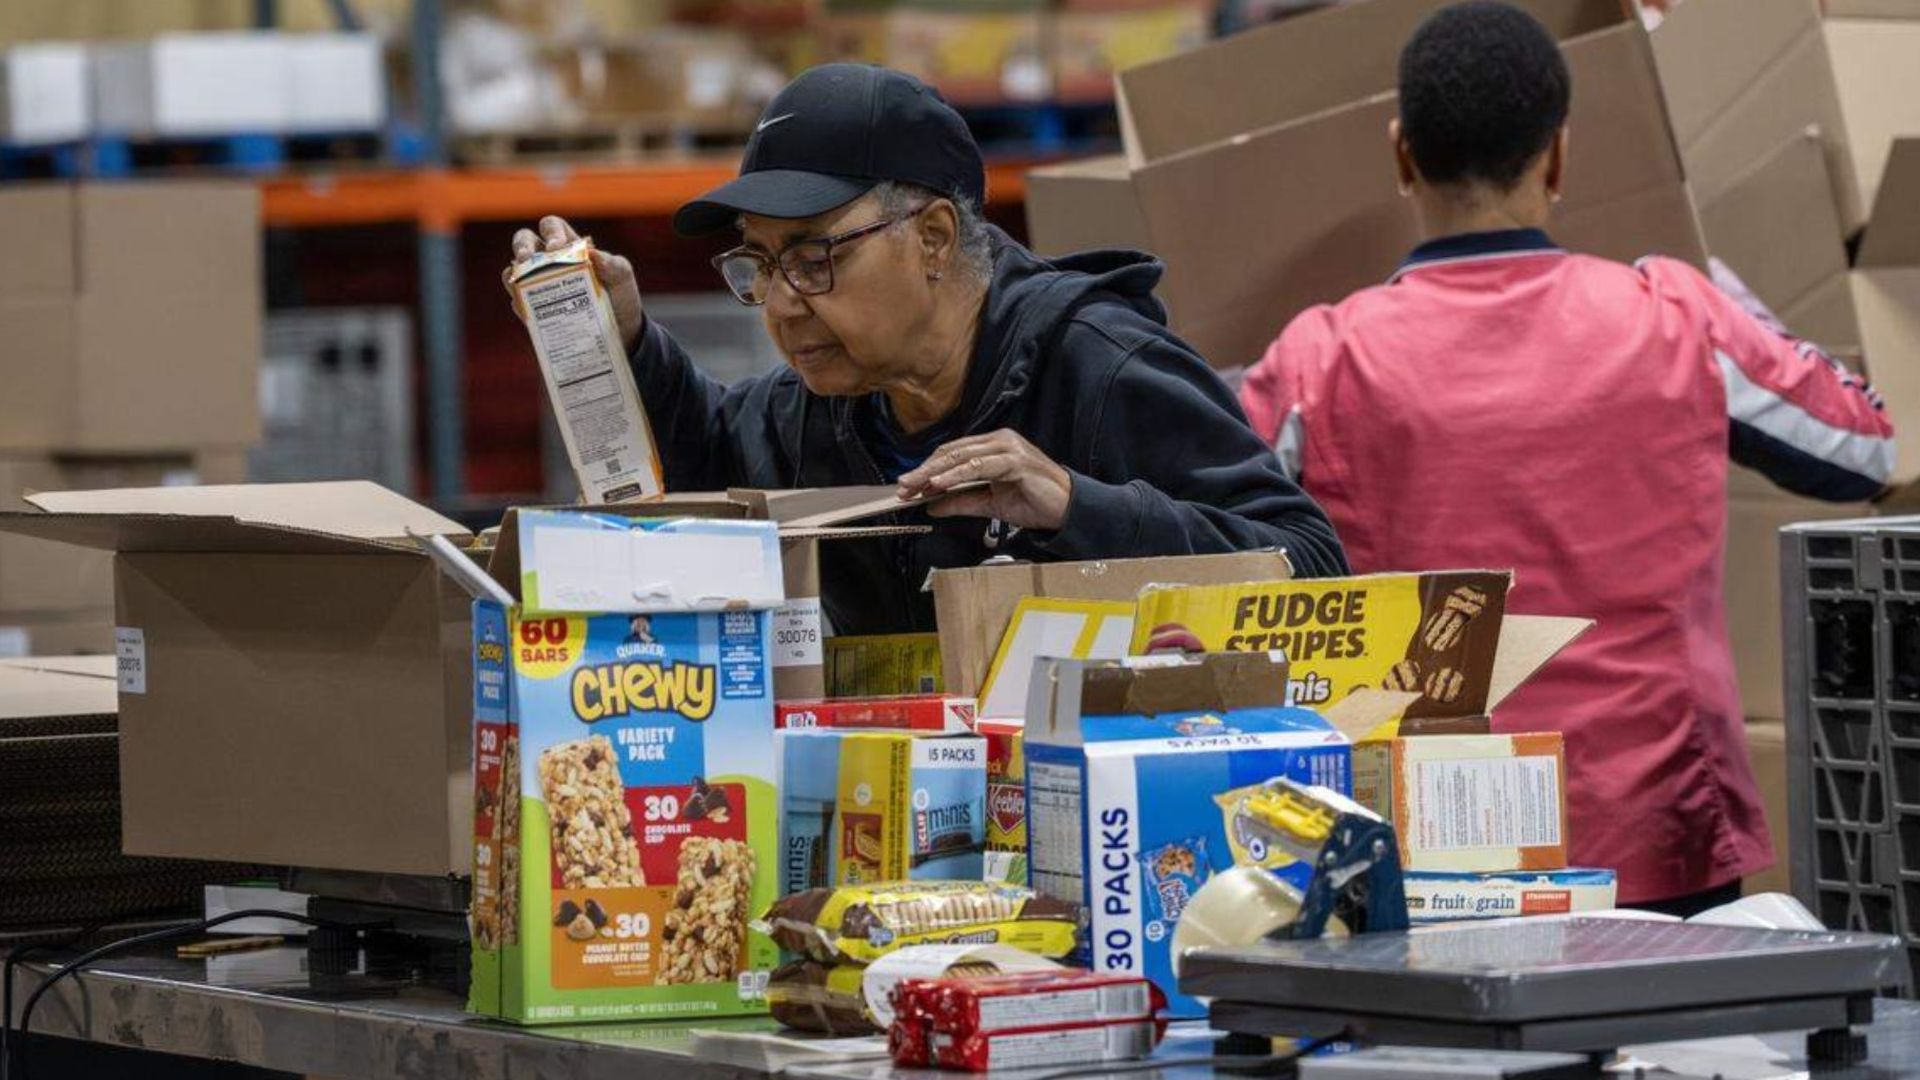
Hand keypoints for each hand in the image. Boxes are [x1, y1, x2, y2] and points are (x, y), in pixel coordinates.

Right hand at [508, 216, 643, 351]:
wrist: (621, 327)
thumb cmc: (619, 293)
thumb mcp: (622, 276)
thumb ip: (612, 264)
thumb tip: (592, 253)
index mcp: (570, 245)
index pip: (552, 226)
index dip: (550, 232)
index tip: (556, 248)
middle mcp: (549, 261)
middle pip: (524, 242)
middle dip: (521, 246)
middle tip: (526, 260)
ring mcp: (540, 284)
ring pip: (514, 271)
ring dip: (513, 275)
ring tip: (518, 283)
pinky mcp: (537, 309)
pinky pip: (521, 303)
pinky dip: (521, 304)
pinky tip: (527, 310)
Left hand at [897, 429, 1073, 532]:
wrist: (1068, 509)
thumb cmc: (1035, 502)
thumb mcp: (989, 504)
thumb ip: (961, 502)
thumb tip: (931, 506)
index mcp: (993, 446)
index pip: (953, 453)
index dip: (928, 468)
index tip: (908, 486)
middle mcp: (1000, 441)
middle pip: (953, 452)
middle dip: (925, 470)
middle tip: (903, 486)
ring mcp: (1008, 448)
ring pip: (963, 457)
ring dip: (936, 473)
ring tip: (916, 486)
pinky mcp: (1016, 461)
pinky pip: (979, 467)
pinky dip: (957, 475)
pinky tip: (940, 485)